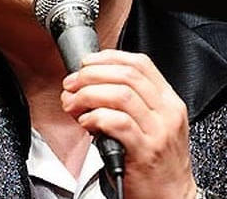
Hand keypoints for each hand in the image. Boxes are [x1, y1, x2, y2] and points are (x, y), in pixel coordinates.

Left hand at [61, 49, 196, 198]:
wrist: (172, 197)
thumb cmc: (156, 159)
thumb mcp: (152, 121)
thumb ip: (128, 100)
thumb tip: (86, 83)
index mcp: (168, 99)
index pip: (140, 63)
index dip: (108, 57)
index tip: (86, 62)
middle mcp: (166, 111)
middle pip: (126, 75)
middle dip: (91, 74)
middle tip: (72, 84)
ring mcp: (158, 131)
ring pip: (120, 95)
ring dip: (88, 94)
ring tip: (73, 103)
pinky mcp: (145, 152)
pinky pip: (118, 123)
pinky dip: (96, 117)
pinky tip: (86, 122)